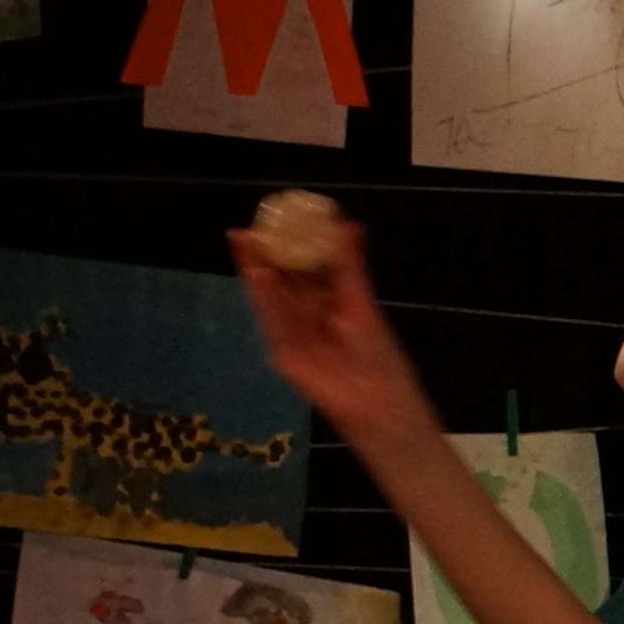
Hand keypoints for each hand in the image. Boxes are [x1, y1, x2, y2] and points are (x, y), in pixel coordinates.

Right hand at [227, 217, 437, 445]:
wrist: (379, 403)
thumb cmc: (379, 357)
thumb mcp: (362, 302)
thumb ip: (350, 265)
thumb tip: (349, 224)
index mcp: (328, 302)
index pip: (302, 268)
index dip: (290, 245)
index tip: (280, 220)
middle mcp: (306, 316)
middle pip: (280, 280)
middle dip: (265, 254)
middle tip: (251, 226)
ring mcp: (291, 334)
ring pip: (270, 296)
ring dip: (256, 270)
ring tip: (244, 240)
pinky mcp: (282, 353)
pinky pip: (271, 321)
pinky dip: (263, 298)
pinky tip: (258, 274)